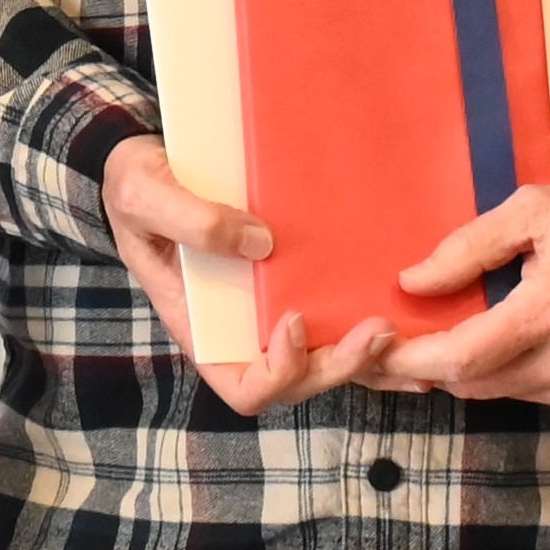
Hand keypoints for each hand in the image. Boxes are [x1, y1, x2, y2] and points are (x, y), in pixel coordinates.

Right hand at [98, 138, 397, 416]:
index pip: (245, 387)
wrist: (149, 161)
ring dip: (368, 359)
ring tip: (409, 338)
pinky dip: (370, 330)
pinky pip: (336, 318)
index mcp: (204, 329)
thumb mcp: (148, 197)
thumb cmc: (137, 185)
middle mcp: (243, 331)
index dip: (277, 372)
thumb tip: (261, 243)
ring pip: (326, 358)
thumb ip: (194, 221)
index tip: (296, 321)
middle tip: (379, 331)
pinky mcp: (298, 281)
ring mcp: (272, 310)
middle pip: (299, 380)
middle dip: (340, 366)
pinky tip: (412, 315)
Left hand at [376, 184, 549, 423]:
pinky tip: (516, 341)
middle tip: (399, 341)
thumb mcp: (535, 210)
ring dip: (471, 367)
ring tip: (456, 331)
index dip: (411, 358)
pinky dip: (511, 374)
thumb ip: (468, 247)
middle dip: (430, 365)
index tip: (377, 348)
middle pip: (473, 382)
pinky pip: (531, 396)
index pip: (463, 356)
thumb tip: (412, 284)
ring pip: (499, 392)